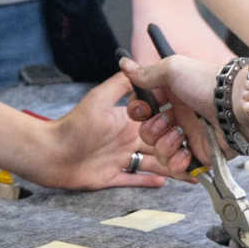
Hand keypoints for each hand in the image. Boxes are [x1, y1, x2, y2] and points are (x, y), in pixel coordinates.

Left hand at [19, 72, 191, 190]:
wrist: (50, 153)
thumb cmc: (73, 126)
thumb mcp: (99, 99)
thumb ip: (119, 84)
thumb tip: (135, 65)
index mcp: (127, 122)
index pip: (157, 122)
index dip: (173, 125)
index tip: (193, 126)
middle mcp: (126, 140)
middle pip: (159, 145)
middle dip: (178, 148)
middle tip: (198, 154)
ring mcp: (119, 159)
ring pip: (152, 163)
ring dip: (171, 167)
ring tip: (190, 172)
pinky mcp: (111, 177)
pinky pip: (134, 179)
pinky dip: (149, 180)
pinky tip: (165, 181)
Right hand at [120, 52, 229, 168]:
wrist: (237, 106)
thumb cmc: (207, 83)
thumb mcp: (172, 69)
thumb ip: (146, 72)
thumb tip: (125, 65)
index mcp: (171, 96)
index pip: (143, 110)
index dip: (137, 113)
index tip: (142, 110)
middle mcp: (179, 117)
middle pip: (147, 134)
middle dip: (151, 130)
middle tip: (167, 122)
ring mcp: (189, 137)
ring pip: (159, 152)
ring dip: (164, 146)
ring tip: (180, 136)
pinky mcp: (200, 156)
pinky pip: (177, 168)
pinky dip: (177, 163)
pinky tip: (186, 152)